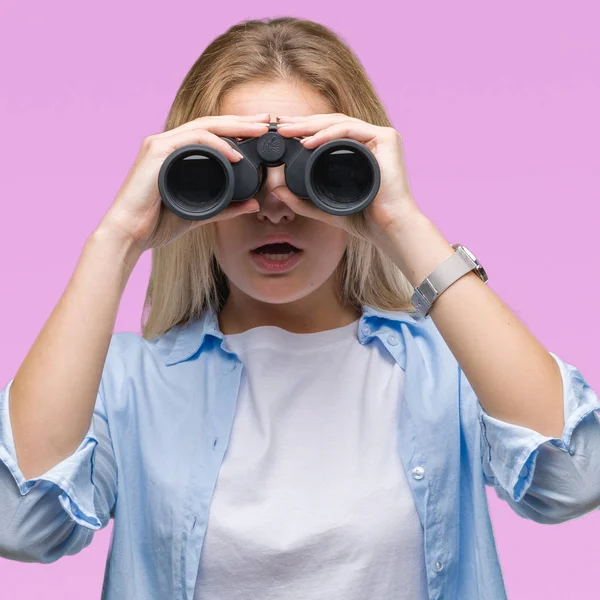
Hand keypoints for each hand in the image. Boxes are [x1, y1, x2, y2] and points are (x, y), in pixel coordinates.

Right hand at [98, 114, 271, 252]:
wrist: (129, 235)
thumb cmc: (157, 224)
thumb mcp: (201, 213)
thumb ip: (226, 207)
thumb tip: (254, 204)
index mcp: (176, 153)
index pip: (212, 134)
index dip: (238, 129)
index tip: (262, 130)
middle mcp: (168, 143)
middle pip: (211, 124)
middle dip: (242, 121)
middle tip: (267, 120)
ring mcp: (160, 145)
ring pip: (204, 127)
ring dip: (234, 127)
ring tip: (259, 131)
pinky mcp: (156, 152)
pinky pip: (192, 141)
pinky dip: (216, 146)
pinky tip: (236, 154)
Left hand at [274, 113, 423, 242]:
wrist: (389, 228)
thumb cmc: (364, 220)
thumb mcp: (325, 208)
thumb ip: (302, 201)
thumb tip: (277, 191)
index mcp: (360, 150)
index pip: (328, 132)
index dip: (303, 130)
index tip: (280, 133)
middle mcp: (371, 139)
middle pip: (331, 124)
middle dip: (302, 123)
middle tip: (278, 126)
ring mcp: (381, 136)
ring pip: (339, 123)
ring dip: (310, 125)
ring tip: (287, 131)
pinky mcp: (387, 138)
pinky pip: (350, 130)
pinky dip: (327, 134)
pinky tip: (308, 142)